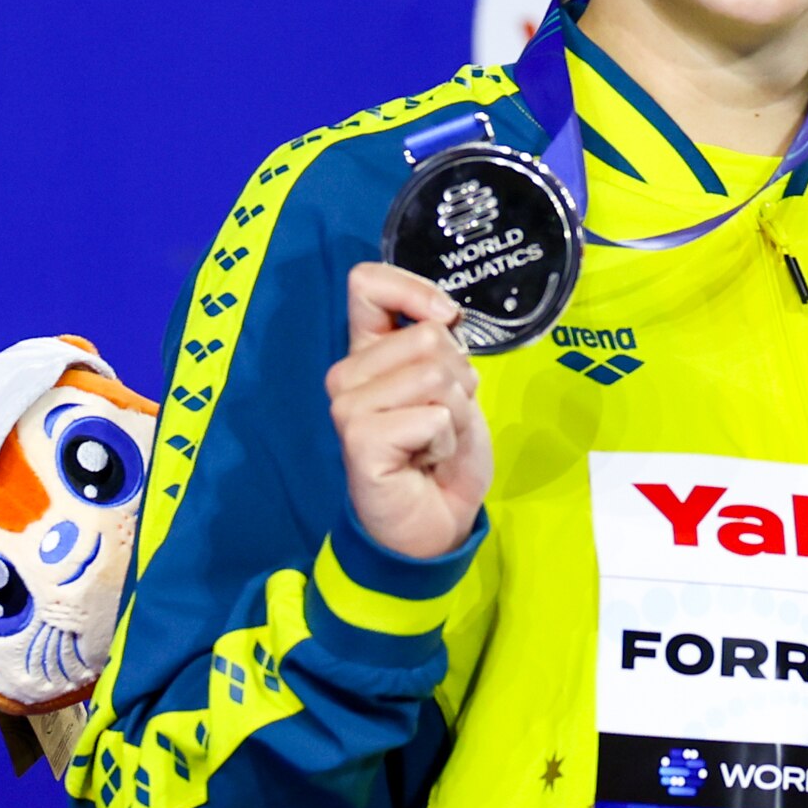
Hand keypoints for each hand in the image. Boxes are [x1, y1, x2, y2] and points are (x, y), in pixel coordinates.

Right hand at [327, 263, 493, 559]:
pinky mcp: (359, 440)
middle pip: (429, 336)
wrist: (433, 523)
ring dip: (457, 413)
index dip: (414, 289)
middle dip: (460, 378)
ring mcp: (347, 407)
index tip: (446, 317)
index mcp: (368, 352)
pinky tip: (427, 460)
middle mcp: (348, 375)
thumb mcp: (453, 389)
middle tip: (444, 419)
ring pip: (436, 376)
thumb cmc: (443, 454)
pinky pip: (435, 417)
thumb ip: (441, 349)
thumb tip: (444, 318)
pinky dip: (449, 441)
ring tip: (436, 440)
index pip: (367, 284)